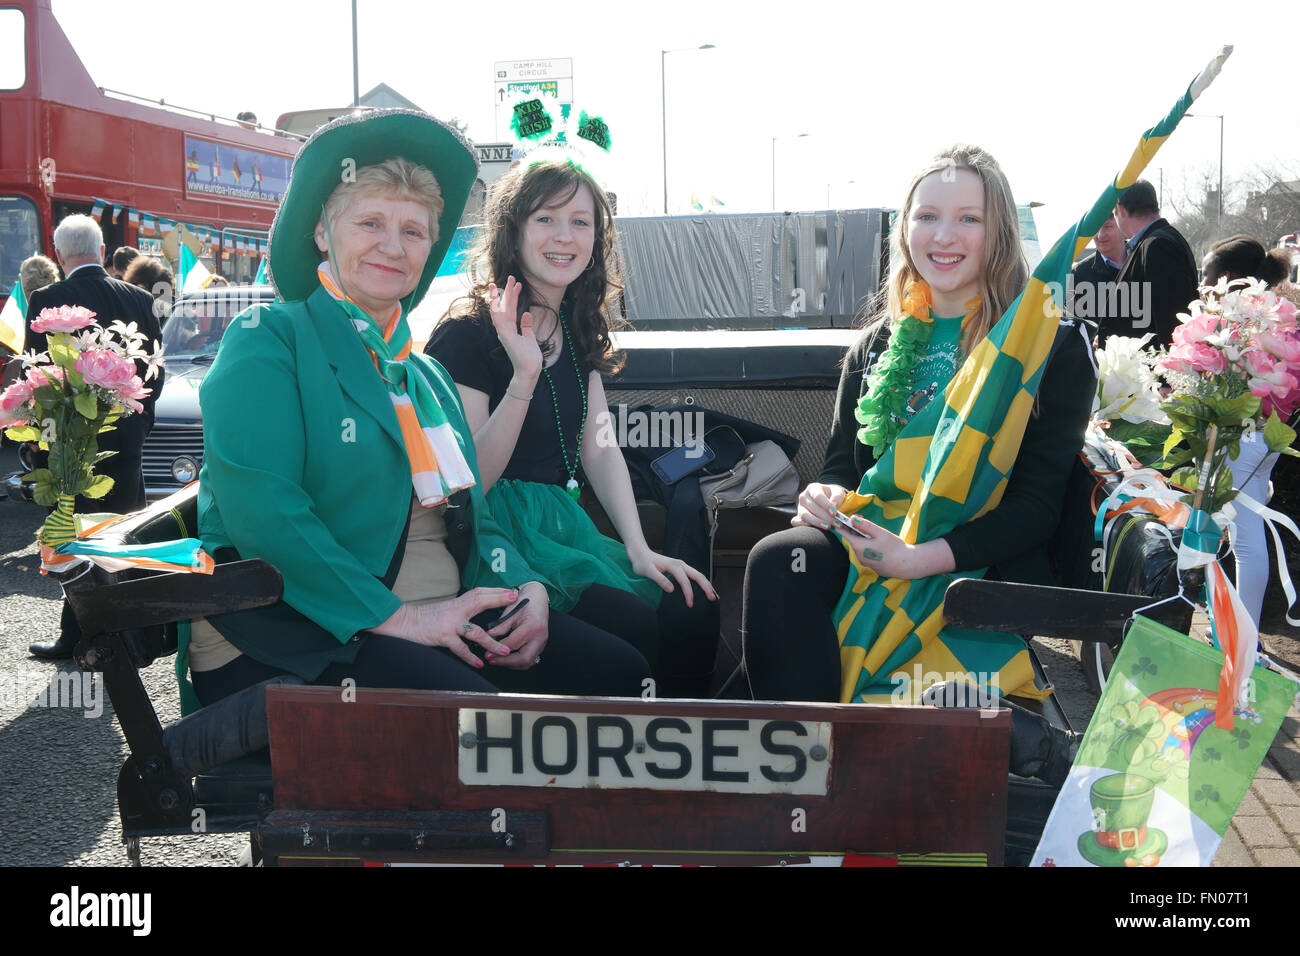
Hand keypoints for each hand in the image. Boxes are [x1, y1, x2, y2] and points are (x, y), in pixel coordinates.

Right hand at [374, 587, 518, 668]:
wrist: (404, 622)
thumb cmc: (427, 618)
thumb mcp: (447, 609)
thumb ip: (463, 610)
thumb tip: (479, 610)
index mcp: (458, 603)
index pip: (480, 593)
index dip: (496, 591)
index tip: (511, 592)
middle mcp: (456, 610)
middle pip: (481, 602)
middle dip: (499, 601)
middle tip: (516, 601)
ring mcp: (450, 624)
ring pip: (476, 632)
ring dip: (492, 642)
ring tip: (505, 650)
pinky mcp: (442, 636)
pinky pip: (460, 648)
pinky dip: (470, 657)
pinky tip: (480, 664)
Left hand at [485, 581, 549, 669]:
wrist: (538, 597)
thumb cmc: (525, 601)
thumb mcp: (511, 611)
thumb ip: (501, 626)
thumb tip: (489, 637)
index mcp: (533, 626)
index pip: (514, 644)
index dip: (499, 650)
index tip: (487, 653)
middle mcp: (540, 637)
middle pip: (524, 659)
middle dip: (506, 662)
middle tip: (492, 660)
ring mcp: (542, 642)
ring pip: (528, 662)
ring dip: (511, 664)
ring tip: (497, 660)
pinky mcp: (540, 645)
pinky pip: (530, 659)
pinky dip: (518, 662)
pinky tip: (507, 659)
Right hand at [488, 277, 541, 384]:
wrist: (530, 370)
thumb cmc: (529, 357)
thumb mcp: (530, 337)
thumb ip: (527, 326)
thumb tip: (527, 313)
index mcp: (511, 329)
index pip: (510, 309)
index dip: (513, 296)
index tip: (518, 284)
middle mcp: (505, 329)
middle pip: (504, 307)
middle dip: (506, 292)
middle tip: (511, 277)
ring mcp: (504, 333)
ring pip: (499, 311)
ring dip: (499, 298)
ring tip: (501, 284)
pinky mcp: (506, 337)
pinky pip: (499, 322)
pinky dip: (496, 311)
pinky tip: (496, 301)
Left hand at [628, 547, 717, 607]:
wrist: (640, 553)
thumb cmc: (642, 563)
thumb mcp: (648, 571)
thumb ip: (659, 579)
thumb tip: (671, 589)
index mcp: (674, 565)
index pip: (685, 581)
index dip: (689, 593)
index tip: (690, 604)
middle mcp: (681, 564)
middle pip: (698, 576)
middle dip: (707, 587)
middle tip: (713, 599)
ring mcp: (682, 566)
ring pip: (699, 575)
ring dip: (707, 585)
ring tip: (714, 596)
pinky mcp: (681, 569)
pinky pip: (695, 575)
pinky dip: (702, 582)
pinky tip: (705, 589)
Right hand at [791, 482, 849, 530]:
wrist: (827, 501)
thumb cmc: (832, 496)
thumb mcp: (837, 492)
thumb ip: (837, 496)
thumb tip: (834, 504)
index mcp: (813, 488)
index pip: (818, 496)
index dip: (826, 505)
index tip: (834, 512)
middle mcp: (803, 497)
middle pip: (813, 508)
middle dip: (826, 517)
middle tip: (837, 523)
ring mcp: (799, 507)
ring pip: (805, 516)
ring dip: (817, 522)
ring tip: (828, 527)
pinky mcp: (797, 517)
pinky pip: (797, 522)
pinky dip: (804, 526)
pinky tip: (815, 529)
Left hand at [833, 513, 954, 580]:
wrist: (907, 565)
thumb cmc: (894, 548)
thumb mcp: (880, 533)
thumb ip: (866, 525)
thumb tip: (853, 518)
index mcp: (858, 547)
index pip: (843, 533)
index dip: (841, 524)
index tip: (840, 517)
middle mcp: (858, 556)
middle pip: (851, 539)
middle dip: (854, 529)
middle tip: (862, 520)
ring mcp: (864, 562)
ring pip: (858, 546)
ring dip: (861, 537)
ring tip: (871, 530)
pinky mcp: (871, 565)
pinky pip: (864, 552)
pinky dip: (867, 545)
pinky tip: (876, 542)